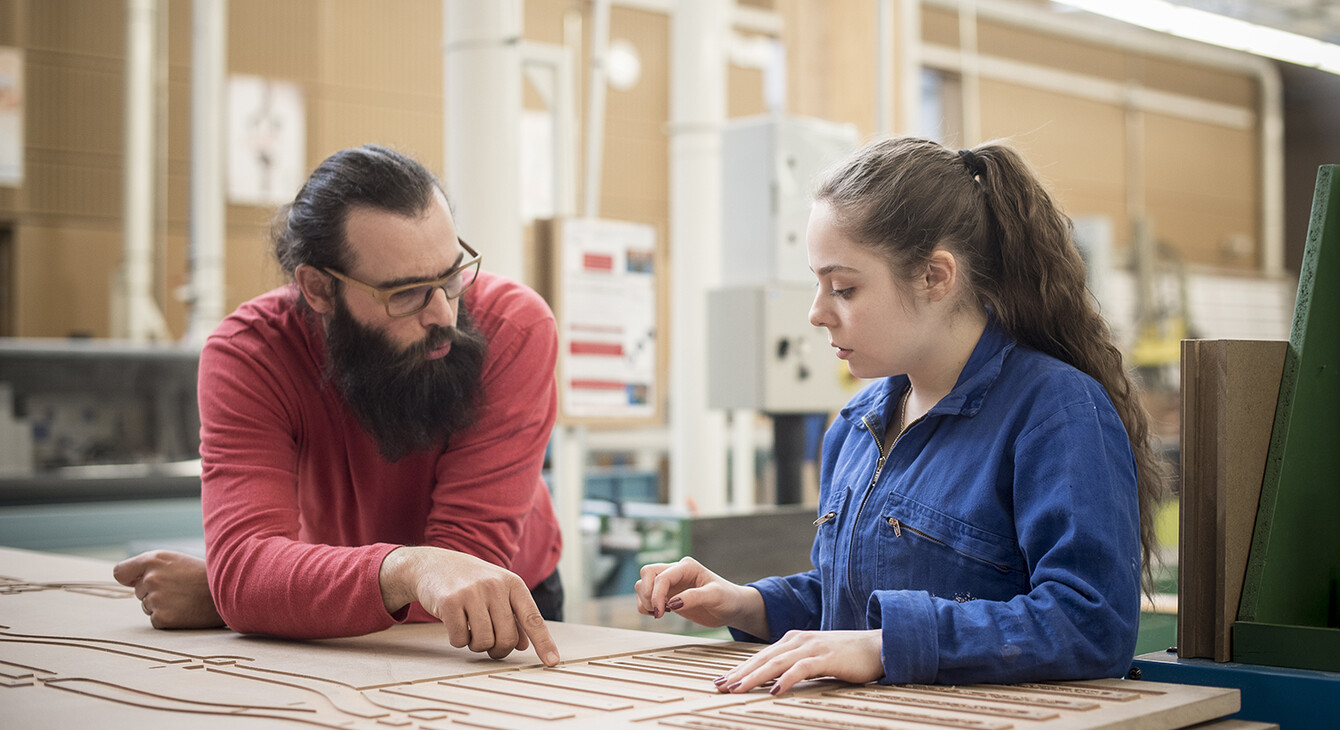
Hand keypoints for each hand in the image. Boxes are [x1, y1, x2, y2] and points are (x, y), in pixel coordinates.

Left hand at [112, 550, 225, 629]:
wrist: (230, 592)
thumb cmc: (203, 575)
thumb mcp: (177, 560)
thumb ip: (150, 566)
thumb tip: (126, 579)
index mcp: (154, 559)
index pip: (120, 572)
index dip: (130, 578)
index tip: (138, 580)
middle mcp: (151, 578)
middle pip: (138, 591)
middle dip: (154, 591)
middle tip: (180, 588)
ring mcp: (156, 599)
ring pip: (147, 606)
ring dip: (162, 605)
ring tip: (185, 598)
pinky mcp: (162, 618)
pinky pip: (156, 620)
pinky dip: (169, 618)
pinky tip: (185, 610)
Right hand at [379, 547, 559, 665]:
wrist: (434, 564)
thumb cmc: (472, 582)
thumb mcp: (498, 592)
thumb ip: (513, 616)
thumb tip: (524, 645)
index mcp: (513, 584)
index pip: (532, 618)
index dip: (544, 642)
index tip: (552, 661)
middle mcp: (495, 586)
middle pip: (507, 639)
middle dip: (498, 649)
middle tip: (488, 643)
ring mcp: (472, 592)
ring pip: (484, 642)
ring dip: (476, 644)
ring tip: (470, 628)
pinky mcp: (450, 601)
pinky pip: (459, 640)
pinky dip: (457, 640)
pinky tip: (455, 623)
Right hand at [634, 556, 766, 637]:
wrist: (732, 608)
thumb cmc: (728, 598)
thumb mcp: (715, 596)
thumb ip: (694, 597)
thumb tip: (672, 603)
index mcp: (687, 567)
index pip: (662, 576)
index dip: (656, 594)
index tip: (660, 612)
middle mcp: (676, 571)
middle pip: (647, 573)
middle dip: (648, 593)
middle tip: (658, 611)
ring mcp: (671, 583)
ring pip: (644, 584)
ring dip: (645, 599)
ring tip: (660, 612)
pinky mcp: (668, 595)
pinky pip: (647, 596)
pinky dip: (646, 606)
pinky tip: (659, 613)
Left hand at [715, 629, 883, 695]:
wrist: (877, 646)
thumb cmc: (846, 656)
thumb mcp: (814, 659)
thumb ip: (795, 665)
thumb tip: (773, 681)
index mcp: (793, 640)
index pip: (760, 656)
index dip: (739, 668)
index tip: (721, 681)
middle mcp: (798, 640)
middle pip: (762, 658)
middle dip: (739, 673)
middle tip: (719, 686)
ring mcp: (812, 647)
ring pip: (776, 662)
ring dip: (754, 677)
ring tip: (737, 689)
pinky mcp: (826, 657)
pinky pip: (802, 668)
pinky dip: (787, 679)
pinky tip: (775, 690)